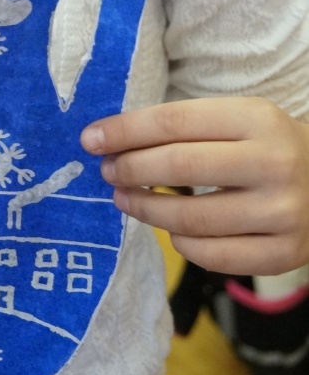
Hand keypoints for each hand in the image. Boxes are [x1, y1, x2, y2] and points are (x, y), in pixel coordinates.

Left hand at [80, 98, 308, 274]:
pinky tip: (170, 228)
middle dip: (130, 169)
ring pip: (191, 218)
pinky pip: (212, 255)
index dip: (125, 131)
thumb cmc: (265, 144)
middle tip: (107, 171)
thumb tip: (110, 140)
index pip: (174, 122)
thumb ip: (183, 127)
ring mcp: (282, 213)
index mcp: (257, 119)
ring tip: (124, 199)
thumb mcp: (236, 119)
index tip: (90, 139)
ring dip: (145, 209)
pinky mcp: (284, 253)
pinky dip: (181, 242)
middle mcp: (274, 163)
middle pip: (179, 167)